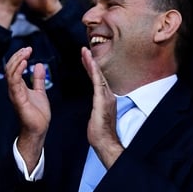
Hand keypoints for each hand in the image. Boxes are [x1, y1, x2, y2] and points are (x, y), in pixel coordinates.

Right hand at [5, 47, 49, 170]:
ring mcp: (14, 93)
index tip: (28, 49)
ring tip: (26, 52)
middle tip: (27, 48)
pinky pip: (14, 81)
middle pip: (10, 67)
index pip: (14, 68)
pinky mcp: (18, 98)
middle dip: (17, 56)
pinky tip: (24, 63)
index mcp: (18, 86)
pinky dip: (18, 70)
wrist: (38, 130)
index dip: (19, 57)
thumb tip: (38, 65)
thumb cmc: (38, 114)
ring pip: (10, 72)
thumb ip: (38, 79)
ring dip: (17, 60)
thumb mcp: (40, 92)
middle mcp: (14, 88)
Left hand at [81, 47, 124, 168]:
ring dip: (91, 63)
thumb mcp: (97, 113)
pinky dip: (94, 72)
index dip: (91, 67)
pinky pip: (97, 83)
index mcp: (105, 97)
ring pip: (98, 76)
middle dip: (91, 61)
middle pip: (98, 74)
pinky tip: (90, 64)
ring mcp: (107, 97)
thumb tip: (96, 101)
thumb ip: (97, 104)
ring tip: (85, 52)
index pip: (97, 78)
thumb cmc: (99, 131)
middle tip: (84, 49)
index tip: (85, 57)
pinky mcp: (103, 101)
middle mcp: (108, 95)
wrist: (105, 142)